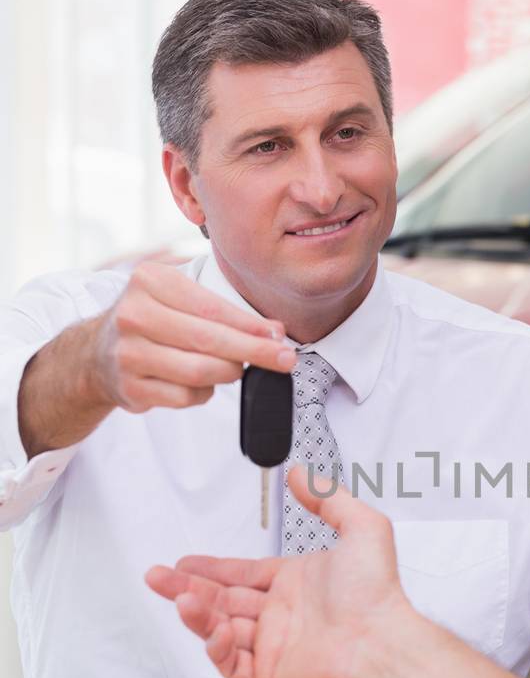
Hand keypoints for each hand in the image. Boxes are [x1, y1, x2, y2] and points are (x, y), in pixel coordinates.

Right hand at [91, 260, 294, 413]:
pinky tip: (202, 383)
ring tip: (237, 368)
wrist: (96, 352)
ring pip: (199, 372)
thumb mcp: (178, 298)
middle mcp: (133, 315)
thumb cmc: (150, 320)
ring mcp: (128, 354)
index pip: (211, 307)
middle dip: (254, 352)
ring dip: (228, 373)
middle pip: (208, 340)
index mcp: (148, 281)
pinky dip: (204, 393)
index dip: (249, 326)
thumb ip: (222, 311)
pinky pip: (185, 396)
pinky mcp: (130, 388)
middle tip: (285, 360)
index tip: (278, 335)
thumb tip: (272, 331)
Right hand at [146, 467, 412, 677]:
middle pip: (223, 599)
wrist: (382, 643)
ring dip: (197, 614)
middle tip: (159, 577)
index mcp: (297, 583)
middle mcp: (284, 613)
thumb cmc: (378, 594)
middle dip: (187, 588)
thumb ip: (328, 498)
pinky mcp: (272, 672)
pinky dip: (216, 647)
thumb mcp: (362, 527)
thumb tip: (301, 476)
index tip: (186, 562)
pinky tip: (214, 629)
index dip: (212, 568)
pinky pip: (231, 663)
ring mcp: (276, 644)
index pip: (243, 574)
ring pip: (221, 628)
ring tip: (179, 599)